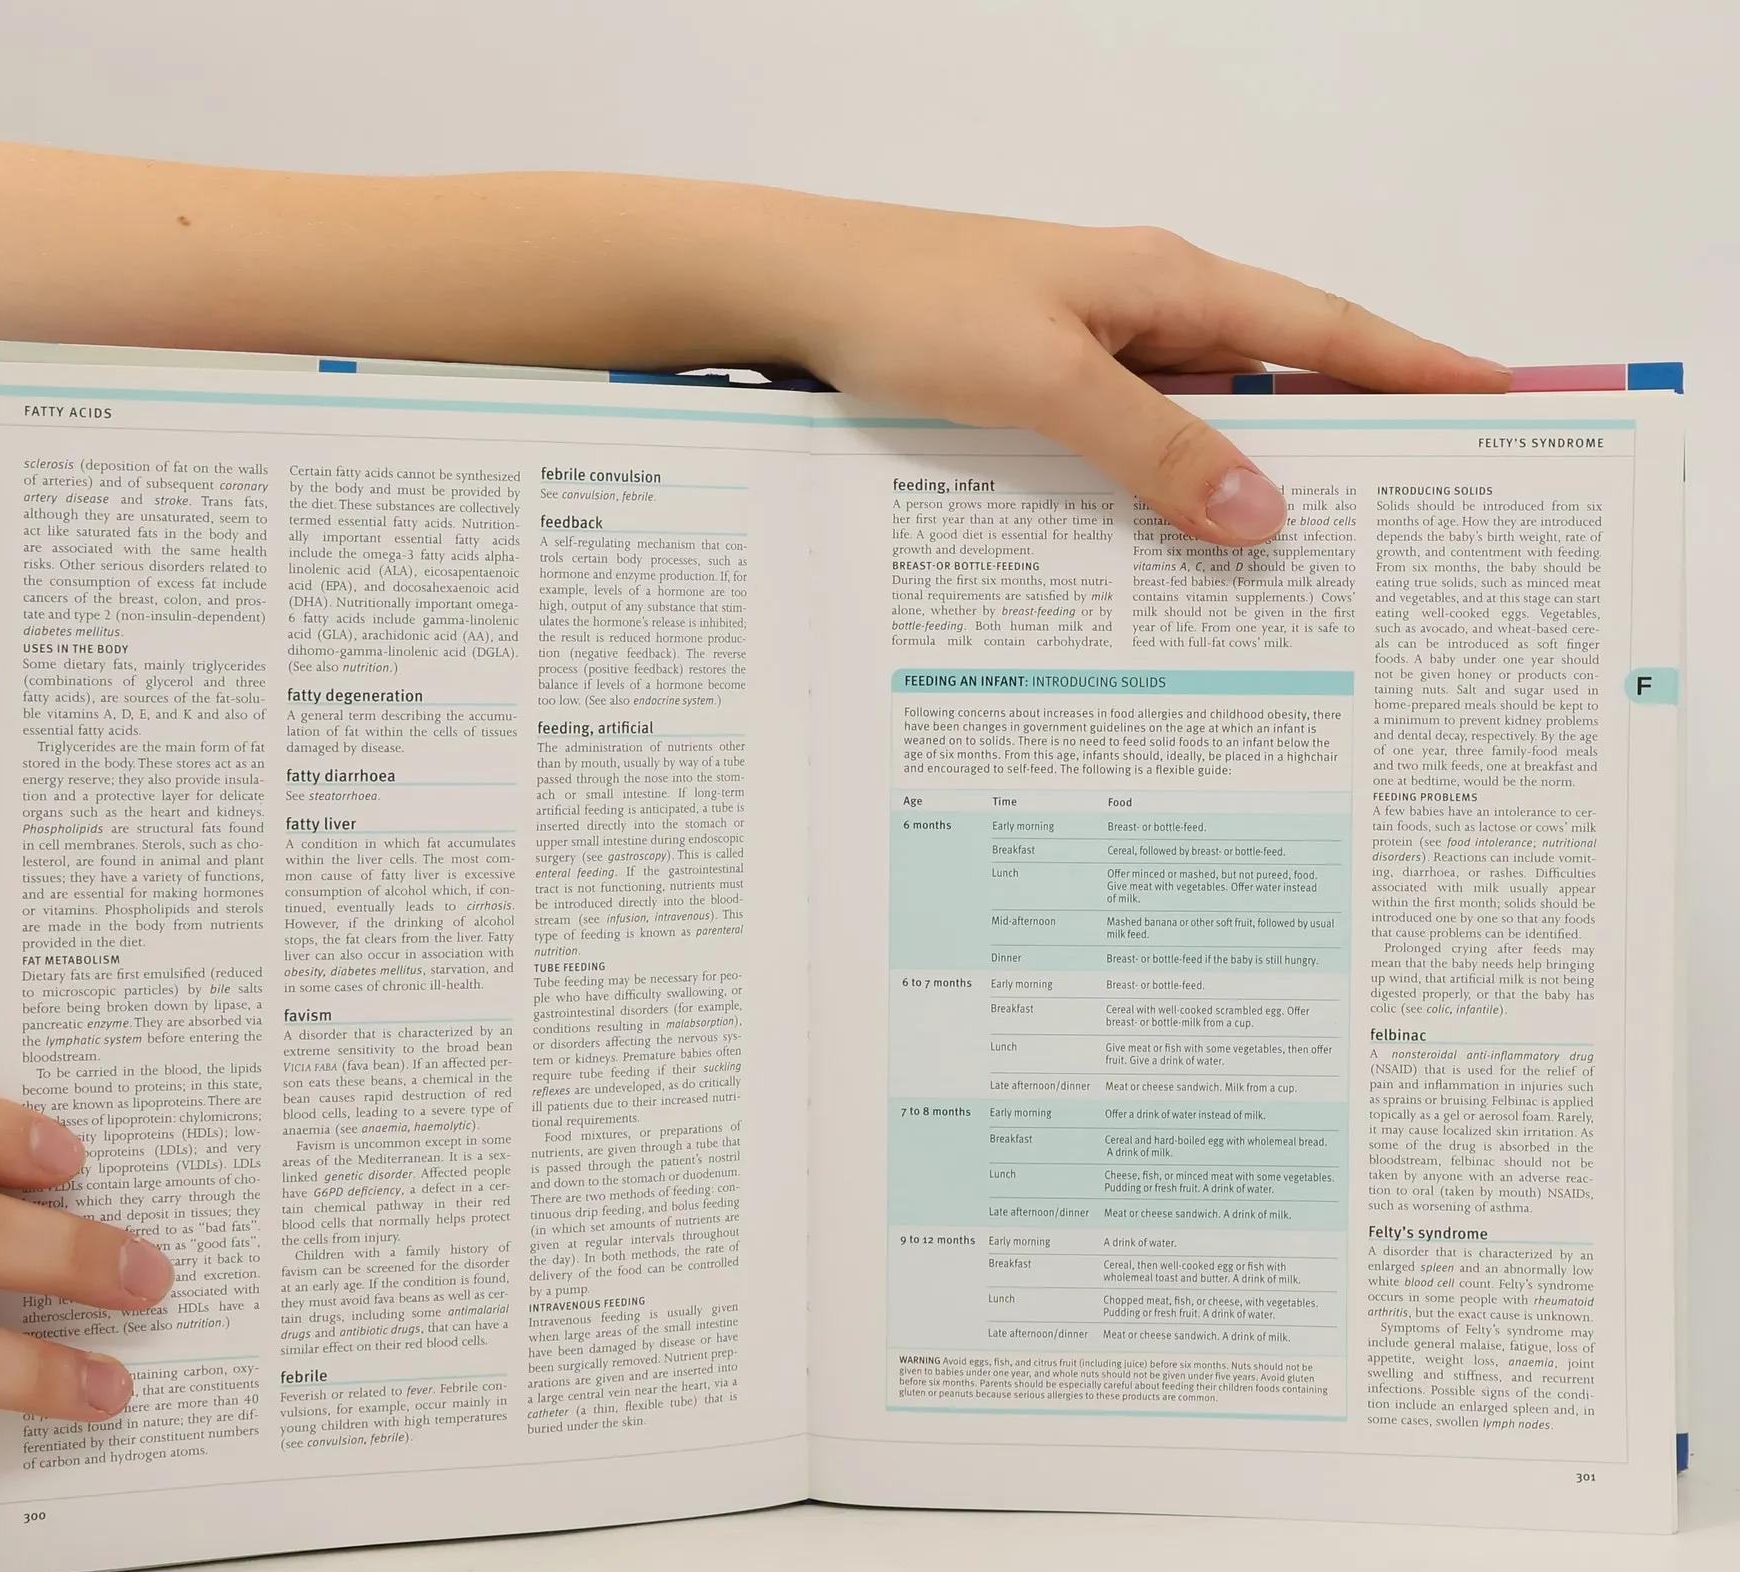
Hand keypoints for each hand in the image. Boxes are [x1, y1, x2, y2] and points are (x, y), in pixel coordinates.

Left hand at [770, 203, 1508, 543]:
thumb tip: (1262, 513)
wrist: (795, 294)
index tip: (1501, 400)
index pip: (1327, 330)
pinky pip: (1135, 444)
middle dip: (1352, 440)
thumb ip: (1154, 448)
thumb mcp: (1046, 384)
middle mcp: (1146, 310)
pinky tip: (1173, 549)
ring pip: (1204, 421)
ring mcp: (1096, 349)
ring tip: (1307, 561)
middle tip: (1417, 513)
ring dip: (1248, 479)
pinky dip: (1166, 490)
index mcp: (1171, 284)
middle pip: (1280, 377)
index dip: (1417, 368)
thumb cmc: (911, 308)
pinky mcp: (1046, 386)